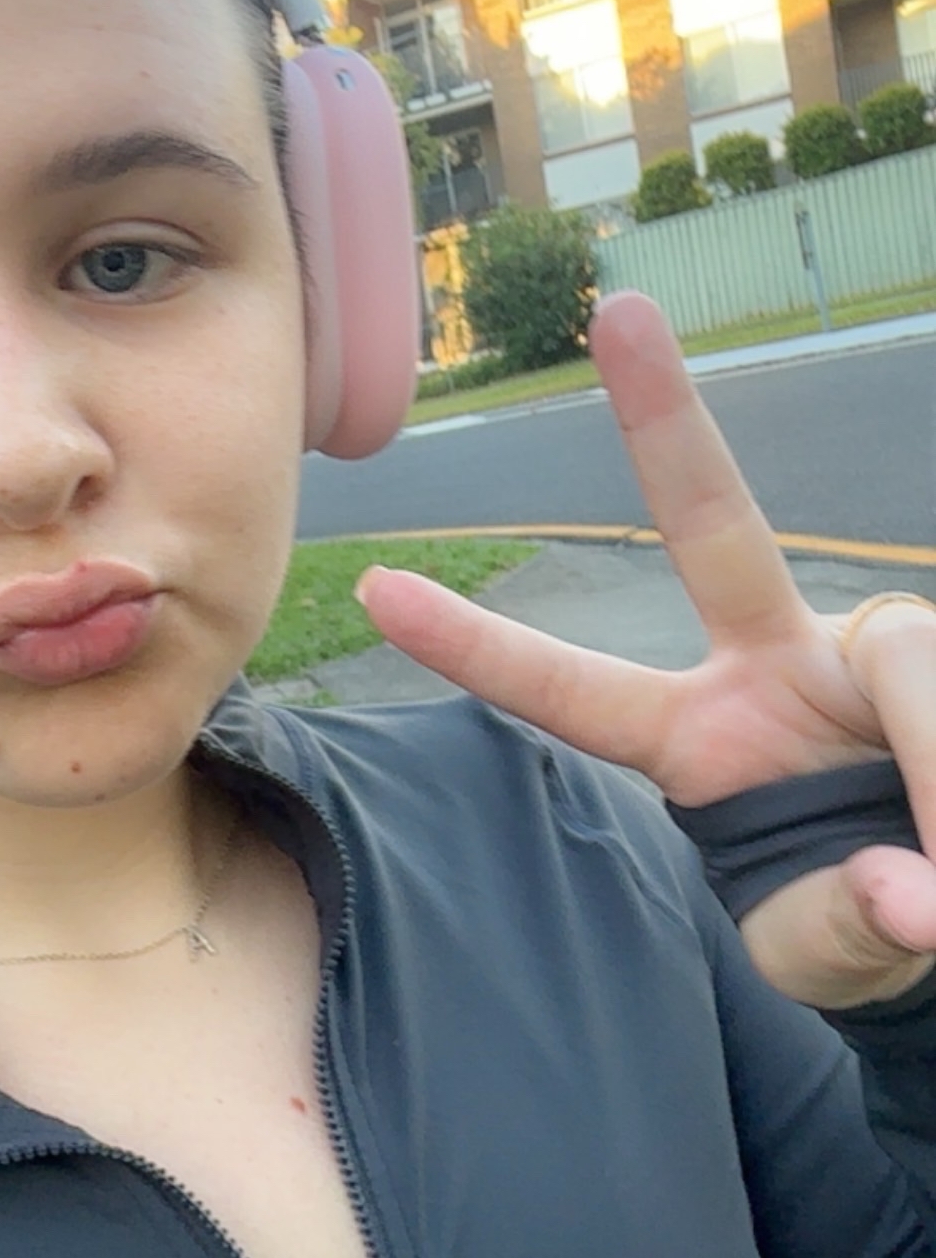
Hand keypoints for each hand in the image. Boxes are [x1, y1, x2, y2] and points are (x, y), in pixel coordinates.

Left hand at [357, 293, 935, 1010]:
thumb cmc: (859, 917)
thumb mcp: (829, 946)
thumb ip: (848, 928)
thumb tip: (912, 898)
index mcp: (698, 737)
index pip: (573, 692)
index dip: (481, 648)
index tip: (378, 590)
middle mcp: (771, 661)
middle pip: (711, 525)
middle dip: (664, 421)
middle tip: (621, 311)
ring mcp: (860, 648)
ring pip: (899, 653)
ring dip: (928, 767)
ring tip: (934, 889)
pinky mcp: (924, 654)